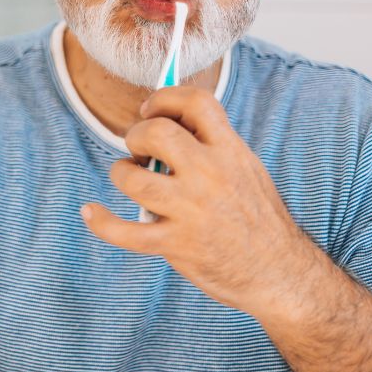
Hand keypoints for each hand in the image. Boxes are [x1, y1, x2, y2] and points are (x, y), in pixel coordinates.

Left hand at [81, 86, 319, 316]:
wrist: (280, 274)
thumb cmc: (258, 220)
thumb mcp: (246, 170)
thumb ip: (211, 146)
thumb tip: (166, 123)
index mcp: (231, 152)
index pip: (196, 102)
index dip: (165, 97)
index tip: (149, 109)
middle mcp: (210, 176)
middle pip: (156, 133)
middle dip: (136, 135)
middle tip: (139, 150)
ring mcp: (191, 211)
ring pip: (132, 178)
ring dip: (121, 173)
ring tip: (130, 179)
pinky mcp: (175, 244)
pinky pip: (124, 231)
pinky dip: (101, 221)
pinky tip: (91, 212)